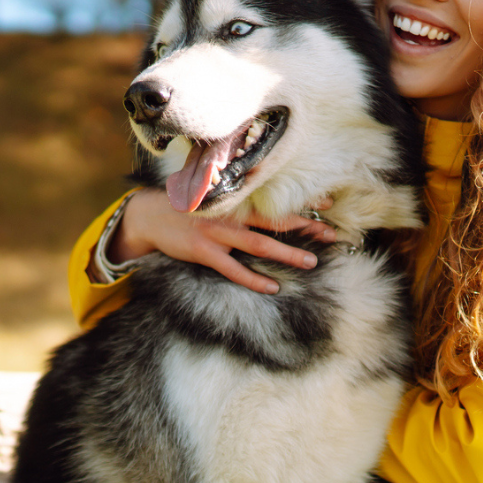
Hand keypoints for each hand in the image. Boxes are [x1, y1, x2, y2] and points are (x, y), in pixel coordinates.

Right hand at [109, 189, 339, 293]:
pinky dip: (253, 279)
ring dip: (287, 254)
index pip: (276, 201)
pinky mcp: (203, 251)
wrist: (150, 215)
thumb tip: (266, 200)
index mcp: (236, 200)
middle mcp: (230, 214)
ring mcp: (217, 232)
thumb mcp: (213, 196)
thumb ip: (238, 198)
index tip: (329, 204)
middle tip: (332, 235)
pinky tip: (272, 287)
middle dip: (305, 227)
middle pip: (275, 221)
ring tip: (312, 262)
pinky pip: (233, 269)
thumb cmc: (188, 207)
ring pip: (259, 245)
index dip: (302, 203)